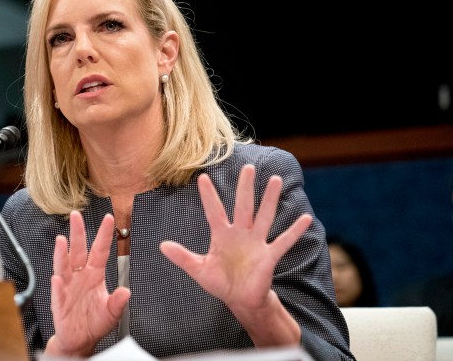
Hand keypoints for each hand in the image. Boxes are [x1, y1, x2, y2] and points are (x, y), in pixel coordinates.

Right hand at [46, 210, 130, 356]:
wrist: (80, 339)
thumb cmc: (94, 323)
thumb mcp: (111, 313)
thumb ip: (118, 302)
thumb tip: (126, 292)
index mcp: (94, 275)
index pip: (99, 250)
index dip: (104, 235)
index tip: (109, 218)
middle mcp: (80, 276)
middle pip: (78, 251)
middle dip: (77, 232)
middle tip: (75, 215)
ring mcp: (67, 286)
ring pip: (63, 266)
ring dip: (61, 253)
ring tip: (61, 241)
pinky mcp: (59, 301)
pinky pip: (57, 291)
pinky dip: (57, 285)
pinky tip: (57, 278)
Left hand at [160, 164, 311, 312]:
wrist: (240, 300)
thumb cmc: (220, 282)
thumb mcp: (198, 269)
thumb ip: (182, 257)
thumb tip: (161, 245)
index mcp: (221, 235)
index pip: (213, 210)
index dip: (208, 195)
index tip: (202, 177)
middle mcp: (240, 233)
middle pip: (243, 206)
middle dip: (245, 187)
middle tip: (248, 167)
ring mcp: (256, 243)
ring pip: (264, 216)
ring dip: (270, 199)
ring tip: (275, 180)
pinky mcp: (269, 256)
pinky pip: (283, 241)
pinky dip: (294, 231)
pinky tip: (305, 218)